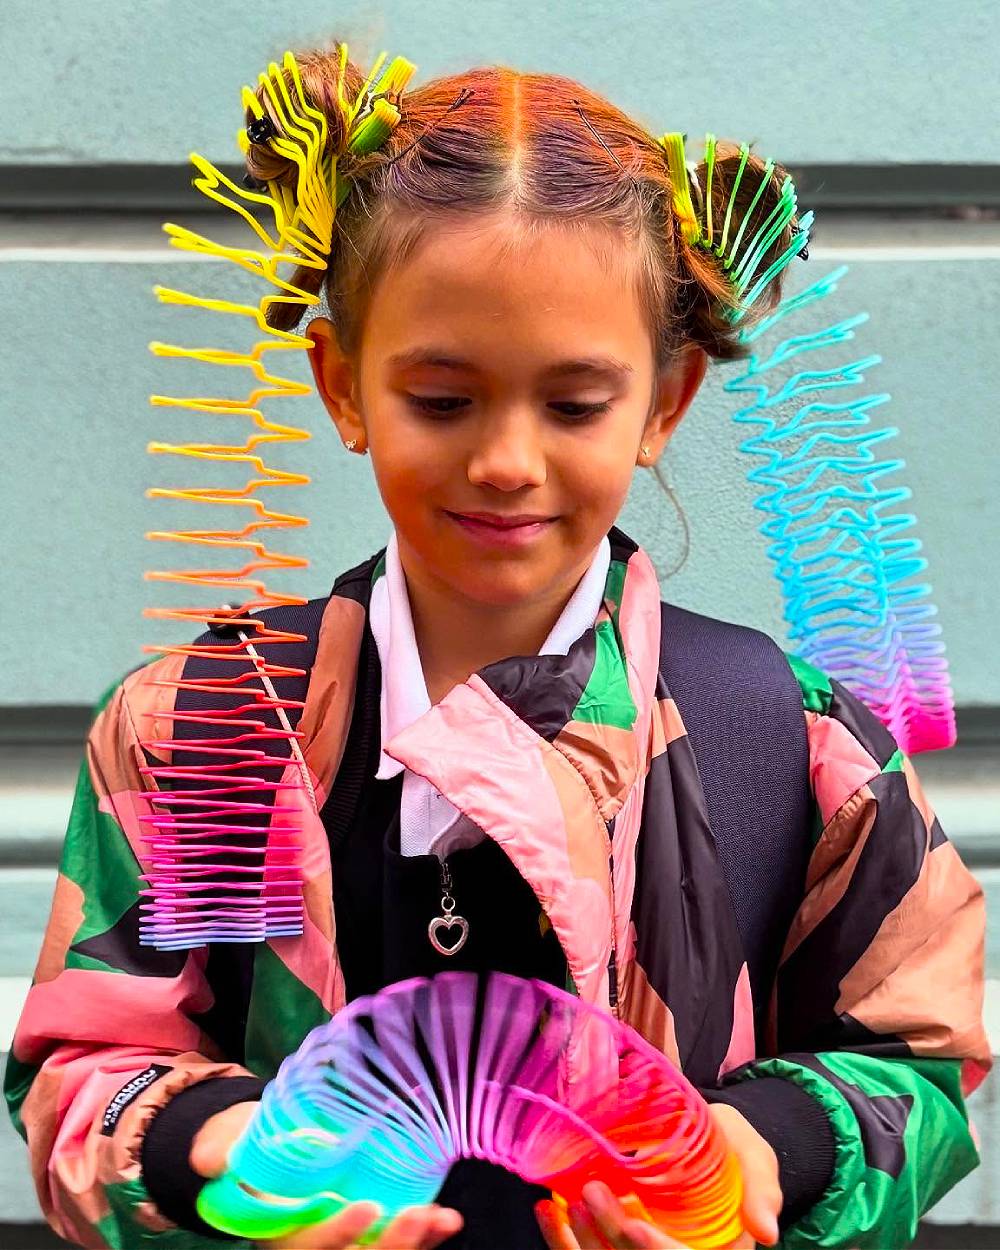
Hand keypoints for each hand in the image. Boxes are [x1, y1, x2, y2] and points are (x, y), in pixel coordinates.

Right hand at [189, 1101, 463, 1248]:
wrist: (265, 1153)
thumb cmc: (246, 1148)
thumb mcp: (226, 1144)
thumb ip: (219, 1151)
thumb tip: (213, 1159)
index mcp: (278, 1235)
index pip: (311, 1245)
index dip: (340, 1233)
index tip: (366, 1208)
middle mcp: (313, 1249)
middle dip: (389, 1245)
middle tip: (418, 1215)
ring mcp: (345, 1244)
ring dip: (414, 1243)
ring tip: (444, 1220)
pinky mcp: (369, 1234)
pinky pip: (396, 1245)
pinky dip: (423, 1237)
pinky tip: (446, 1223)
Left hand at [535, 1102, 782, 1249]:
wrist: (707, 1135)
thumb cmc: (734, 1148)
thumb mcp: (755, 1158)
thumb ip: (761, 1188)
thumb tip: (766, 1232)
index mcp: (713, 1249)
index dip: (656, 1249)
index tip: (635, 1223)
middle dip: (611, 1236)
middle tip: (590, 1192)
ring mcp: (641, 1248)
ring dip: (578, 1241)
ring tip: (560, 1203)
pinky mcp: (614, 1241)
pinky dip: (562, 1237)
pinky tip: (547, 1209)